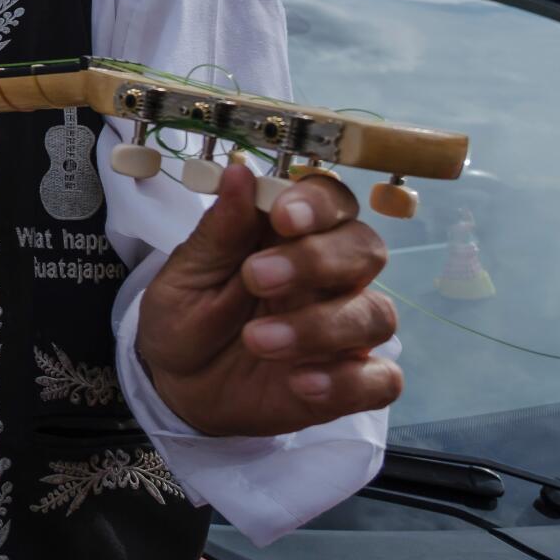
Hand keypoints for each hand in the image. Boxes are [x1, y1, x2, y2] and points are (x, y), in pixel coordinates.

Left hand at [137, 162, 400, 437]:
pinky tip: (300, 383)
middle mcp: (329, 277)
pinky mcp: (350, 381)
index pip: (332, 201)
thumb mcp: (186, 276)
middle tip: (256, 278)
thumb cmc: (185, 318)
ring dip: (321, 326)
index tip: (284, 216)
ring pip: (376, 314)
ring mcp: (345, 329)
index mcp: (290, 237)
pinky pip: (382, 380)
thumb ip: (219, 232)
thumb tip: (239, 172)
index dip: (318, 203)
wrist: (178, 386)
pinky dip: (348, 382)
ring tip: (256, 341)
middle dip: (317, 260)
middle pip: (365, 249)